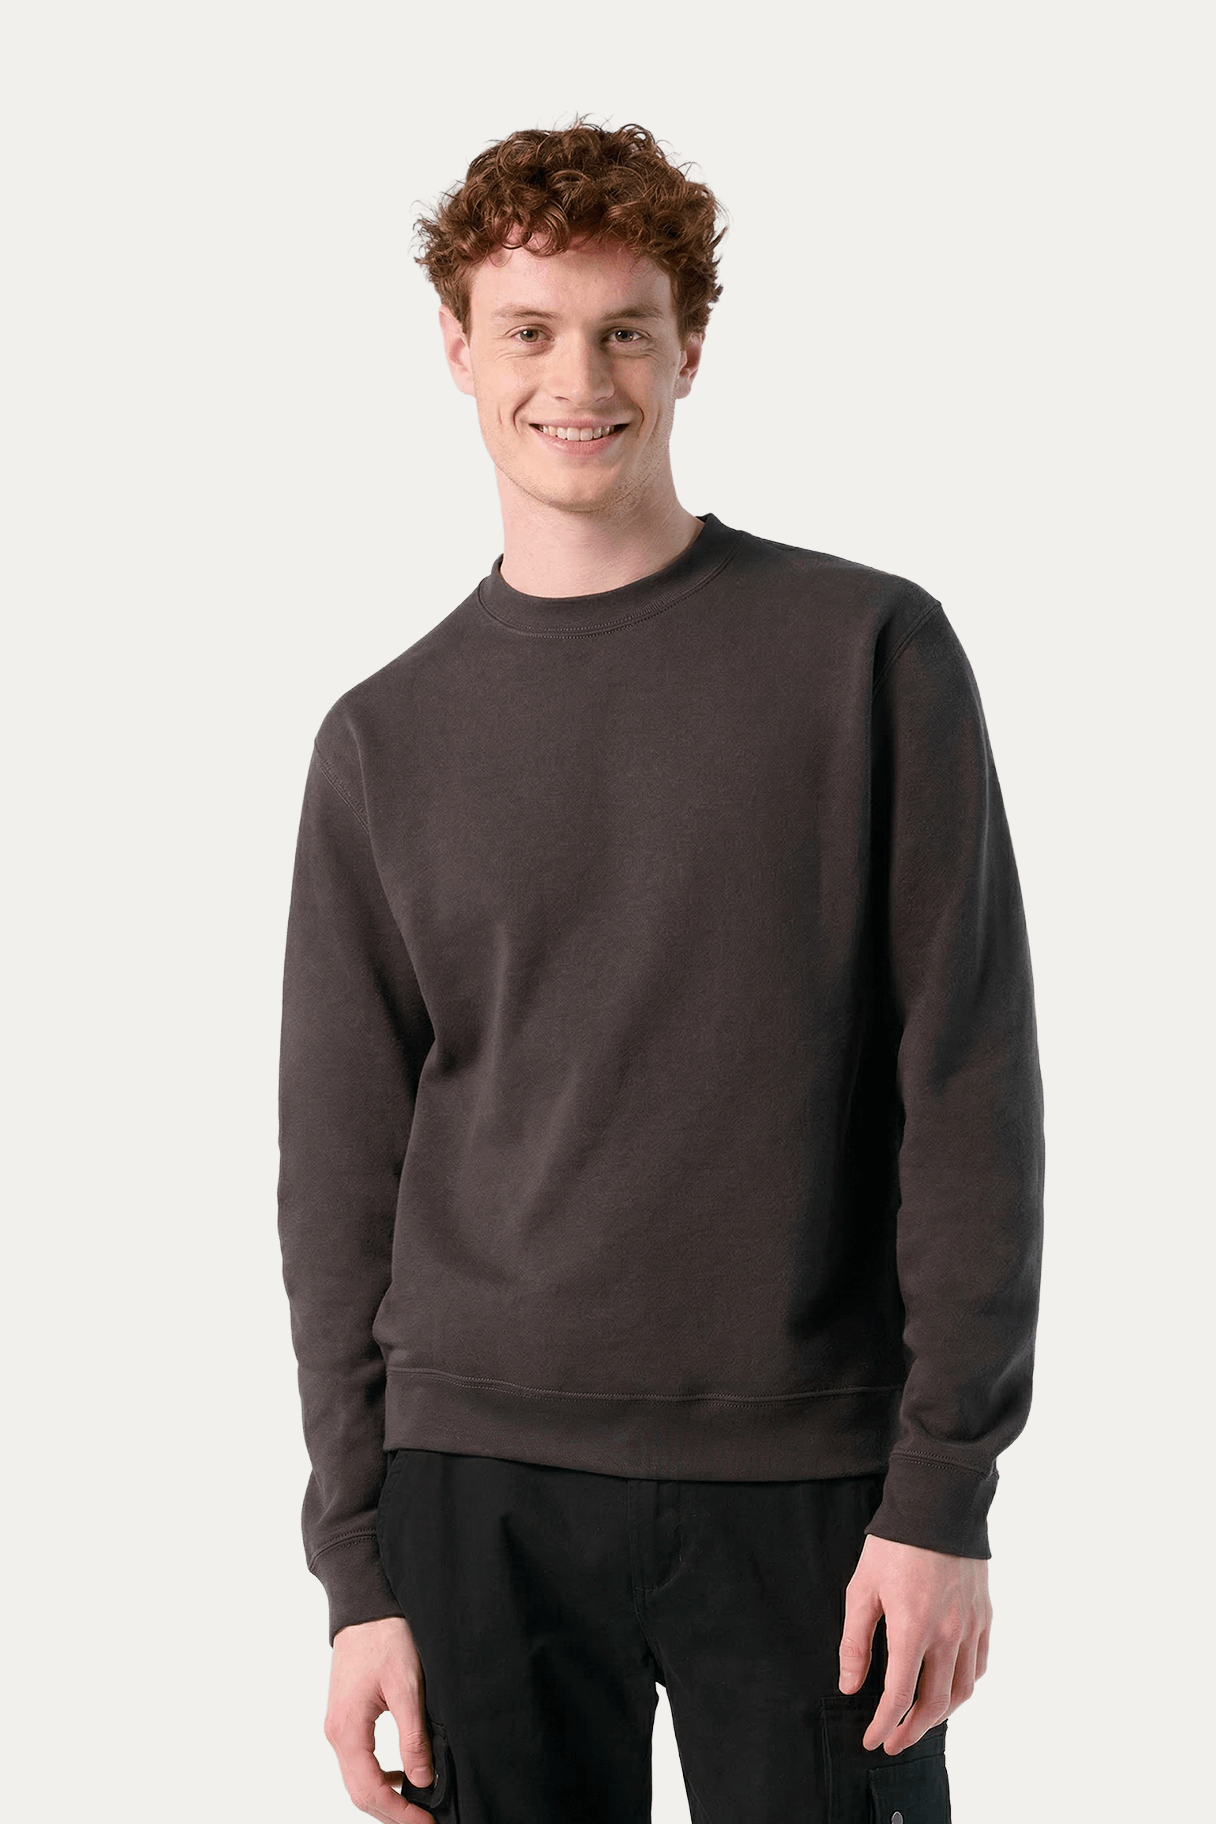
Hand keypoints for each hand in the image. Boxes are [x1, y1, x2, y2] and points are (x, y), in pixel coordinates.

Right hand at [324, 1614, 436, 1820]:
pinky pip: (359, 1760)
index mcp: (348, 1730)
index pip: (369, 1790)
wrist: (365, 1606)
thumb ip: (413, 1737)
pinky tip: (401, 1774)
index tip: (425, 1823)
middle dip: (391, 1812)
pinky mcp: (346, 1718)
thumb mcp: (407, 1687)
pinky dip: (378, 1776)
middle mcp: (336, 1734)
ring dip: (385, 1797)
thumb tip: (422, 1780)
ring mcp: (338, 1727)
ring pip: (357, 1779)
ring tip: (416, 1805)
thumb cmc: (385, 1638)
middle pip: (359, 1792)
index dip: (398, 1813)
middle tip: (424, 1821)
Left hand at [838, 1533, 990, 1754]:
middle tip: (893, 1742)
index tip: (872, 1739)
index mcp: (913, 1629)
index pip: (900, 1697)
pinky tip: (949, 1688)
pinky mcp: (983, 1616)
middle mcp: (947, 1634)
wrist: (937, 1504)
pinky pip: (979, 1666)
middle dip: (912, 1731)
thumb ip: (855, 1643)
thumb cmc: (893, 1544)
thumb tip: (850, 1687)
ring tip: (919, 1722)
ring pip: (963, 1691)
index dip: (884, 1725)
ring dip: (940, 1716)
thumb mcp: (861, 1589)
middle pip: (935, 1704)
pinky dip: (965, 1687)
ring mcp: (970, 1626)